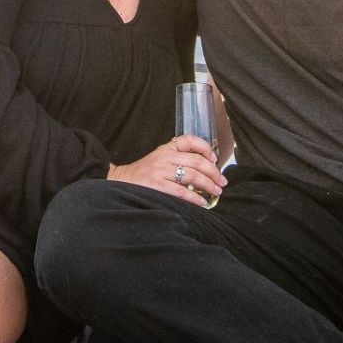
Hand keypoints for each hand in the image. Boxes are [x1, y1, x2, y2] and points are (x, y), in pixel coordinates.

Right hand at [108, 136, 224, 204]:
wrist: (120, 182)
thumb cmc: (144, 173)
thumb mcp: (159, 159)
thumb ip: (178, 159)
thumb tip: (205, 170)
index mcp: (166, 148)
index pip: (190, 140)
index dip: (205, 148)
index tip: (214, 159)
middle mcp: (165, 157)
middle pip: (196, 161)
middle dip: (213, 172)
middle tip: (222, 182)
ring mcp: (160, 171)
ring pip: (192, 176)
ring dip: (208, 185)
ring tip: (216, 192)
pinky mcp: (157, 186)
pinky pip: (181, 192)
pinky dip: (195, 198)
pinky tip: (202, 202)